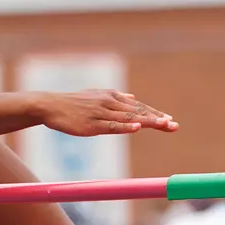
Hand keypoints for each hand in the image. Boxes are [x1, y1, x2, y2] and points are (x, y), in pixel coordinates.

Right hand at [38, 91, 176, 136]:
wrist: (50, 105)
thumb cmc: (72, 103)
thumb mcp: (96, 96)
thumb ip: (116, 98)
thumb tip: (133, 98)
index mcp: (112, 97)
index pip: (138, 107)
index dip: (154, 114)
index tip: (169, 121)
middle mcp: (109, 103)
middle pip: (138, 112)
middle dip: (157, 119)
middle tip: (174, 125)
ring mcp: (101, 113)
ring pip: (128, 118)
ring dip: (147, 121)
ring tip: (164, 125)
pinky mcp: (91, 124)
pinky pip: (112, 126)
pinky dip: (125, 127)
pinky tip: (137, 128)